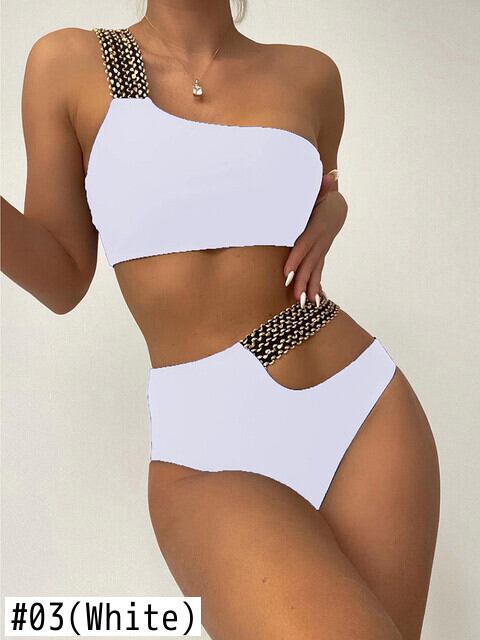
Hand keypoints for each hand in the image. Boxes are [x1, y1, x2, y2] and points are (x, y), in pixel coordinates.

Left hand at [283, 169, 345, 307]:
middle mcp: (320, 241)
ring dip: (309, 287)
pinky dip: (315, 286)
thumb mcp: (319, 191)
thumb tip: (331, 174)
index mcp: (316, 227)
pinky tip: (312, 301)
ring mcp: (322, 250)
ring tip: (303, 303)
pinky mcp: (320, 256)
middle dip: (302, 279)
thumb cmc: (321, 198)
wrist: (336, 207)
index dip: (296, 258)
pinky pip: (318, 272)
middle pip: (310, 262)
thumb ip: (321, 185)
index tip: (286, 272)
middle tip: (294, 295)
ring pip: (315, 270)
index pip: (304, 245)